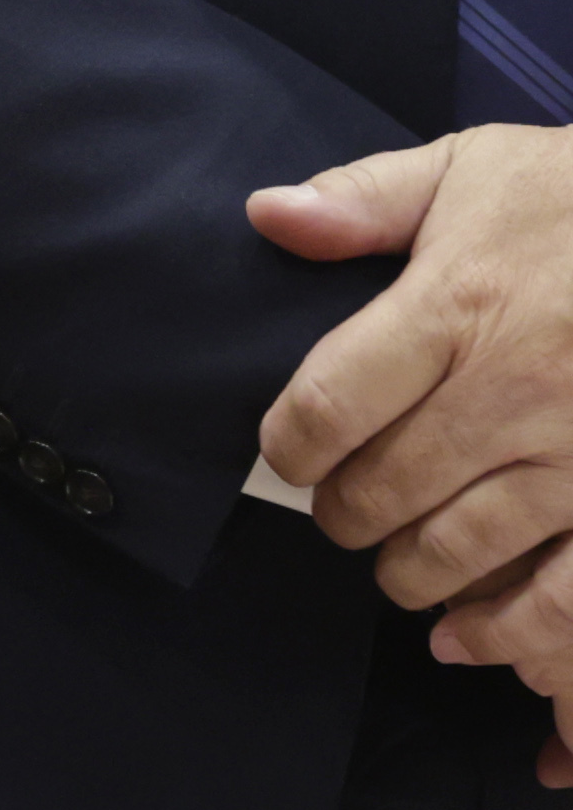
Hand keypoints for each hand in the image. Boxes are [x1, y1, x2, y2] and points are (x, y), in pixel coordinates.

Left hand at [254, 128, 572, 767]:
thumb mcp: (477, 170)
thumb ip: (366, 198)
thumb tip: (266, 214)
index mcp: (460, 305)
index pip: (330, 403)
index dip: (289, 447)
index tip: (287, 457)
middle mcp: (518, 388)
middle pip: (388, 487)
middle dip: (346, 515)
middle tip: (342, 517)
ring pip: (466, 550)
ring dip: (415, 575)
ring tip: (402, 569)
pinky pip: (569, 596)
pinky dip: (515, 633)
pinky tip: (474, 639)